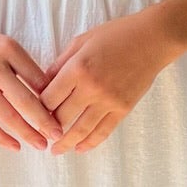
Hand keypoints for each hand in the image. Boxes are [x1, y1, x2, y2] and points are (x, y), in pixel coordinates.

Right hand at [0, 16, 64, 151]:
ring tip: (42, 144)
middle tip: (59, 134)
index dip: (53, 97)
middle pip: (25, 100)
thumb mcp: (6, 45)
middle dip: (45, 120)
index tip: (64, 112)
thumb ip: (24, 66)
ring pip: (8, 115)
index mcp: (8, 49)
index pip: (37, 78)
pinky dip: (2, 138)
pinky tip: (16, 146)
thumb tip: (48, 95)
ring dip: (28, 133)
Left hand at [39, 9, 175, 153]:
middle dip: (48, 128)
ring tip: (56, 150)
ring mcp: (109, 101)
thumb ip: (60, 64)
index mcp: (77, 69)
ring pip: (81, 130)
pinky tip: (79, 148)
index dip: (37, 108)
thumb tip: (43, 85)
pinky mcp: (123, 109)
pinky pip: (103, 131)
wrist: (152, 39)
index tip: (34, 112)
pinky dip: (90, 143)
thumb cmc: (115, 35)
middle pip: (61, 117)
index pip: (48, 98)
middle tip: (40, 134)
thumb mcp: (81, 41)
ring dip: (65, 143)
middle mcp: (91, 88)